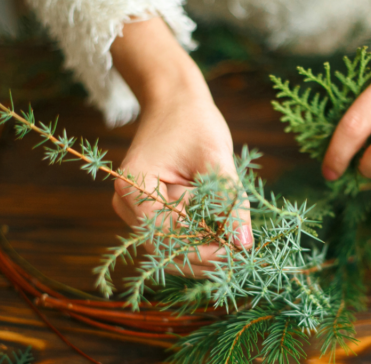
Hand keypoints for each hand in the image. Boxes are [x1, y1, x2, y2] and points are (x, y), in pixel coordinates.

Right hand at [111, 18, 251, 275]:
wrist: (175, 100)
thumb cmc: (193, 122)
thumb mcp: (216, 159)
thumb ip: (230, 201)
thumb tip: (244, 244)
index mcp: (134, 187)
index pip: (165, 238)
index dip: (201, 251)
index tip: (234, 251)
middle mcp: (126, 203)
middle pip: (165, 249)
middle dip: (203, 255)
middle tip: (240, 254)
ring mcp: (135, 209)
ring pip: (170, 247)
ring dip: (202, 249)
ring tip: (235, 244)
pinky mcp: (149, 209)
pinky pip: (174, 235)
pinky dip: (198, 237)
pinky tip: (223, 234)